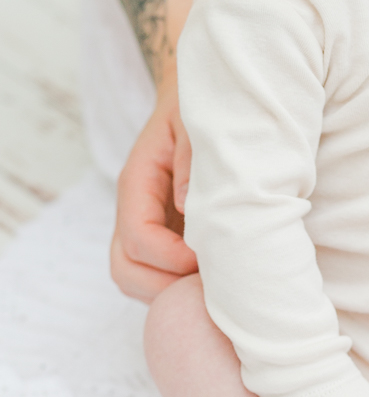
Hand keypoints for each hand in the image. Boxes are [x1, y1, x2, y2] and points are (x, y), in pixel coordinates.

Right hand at [110, 77, 196, 303]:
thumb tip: (186, 205)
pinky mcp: (163, 235)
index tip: (207, 257)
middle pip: (125, 268)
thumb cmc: (202, 111)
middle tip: (211, 285)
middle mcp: (135, 208)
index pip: (136, 235)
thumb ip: (191, 159)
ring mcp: (146, 224)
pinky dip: (178, 286)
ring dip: (170, 292)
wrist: (198, 104)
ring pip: (135, 278)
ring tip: (214, 284)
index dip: (170, 257)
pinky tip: (215, 277)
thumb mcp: (198, 122)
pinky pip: (157, 274)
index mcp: (138, 180)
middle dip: (164, 287)